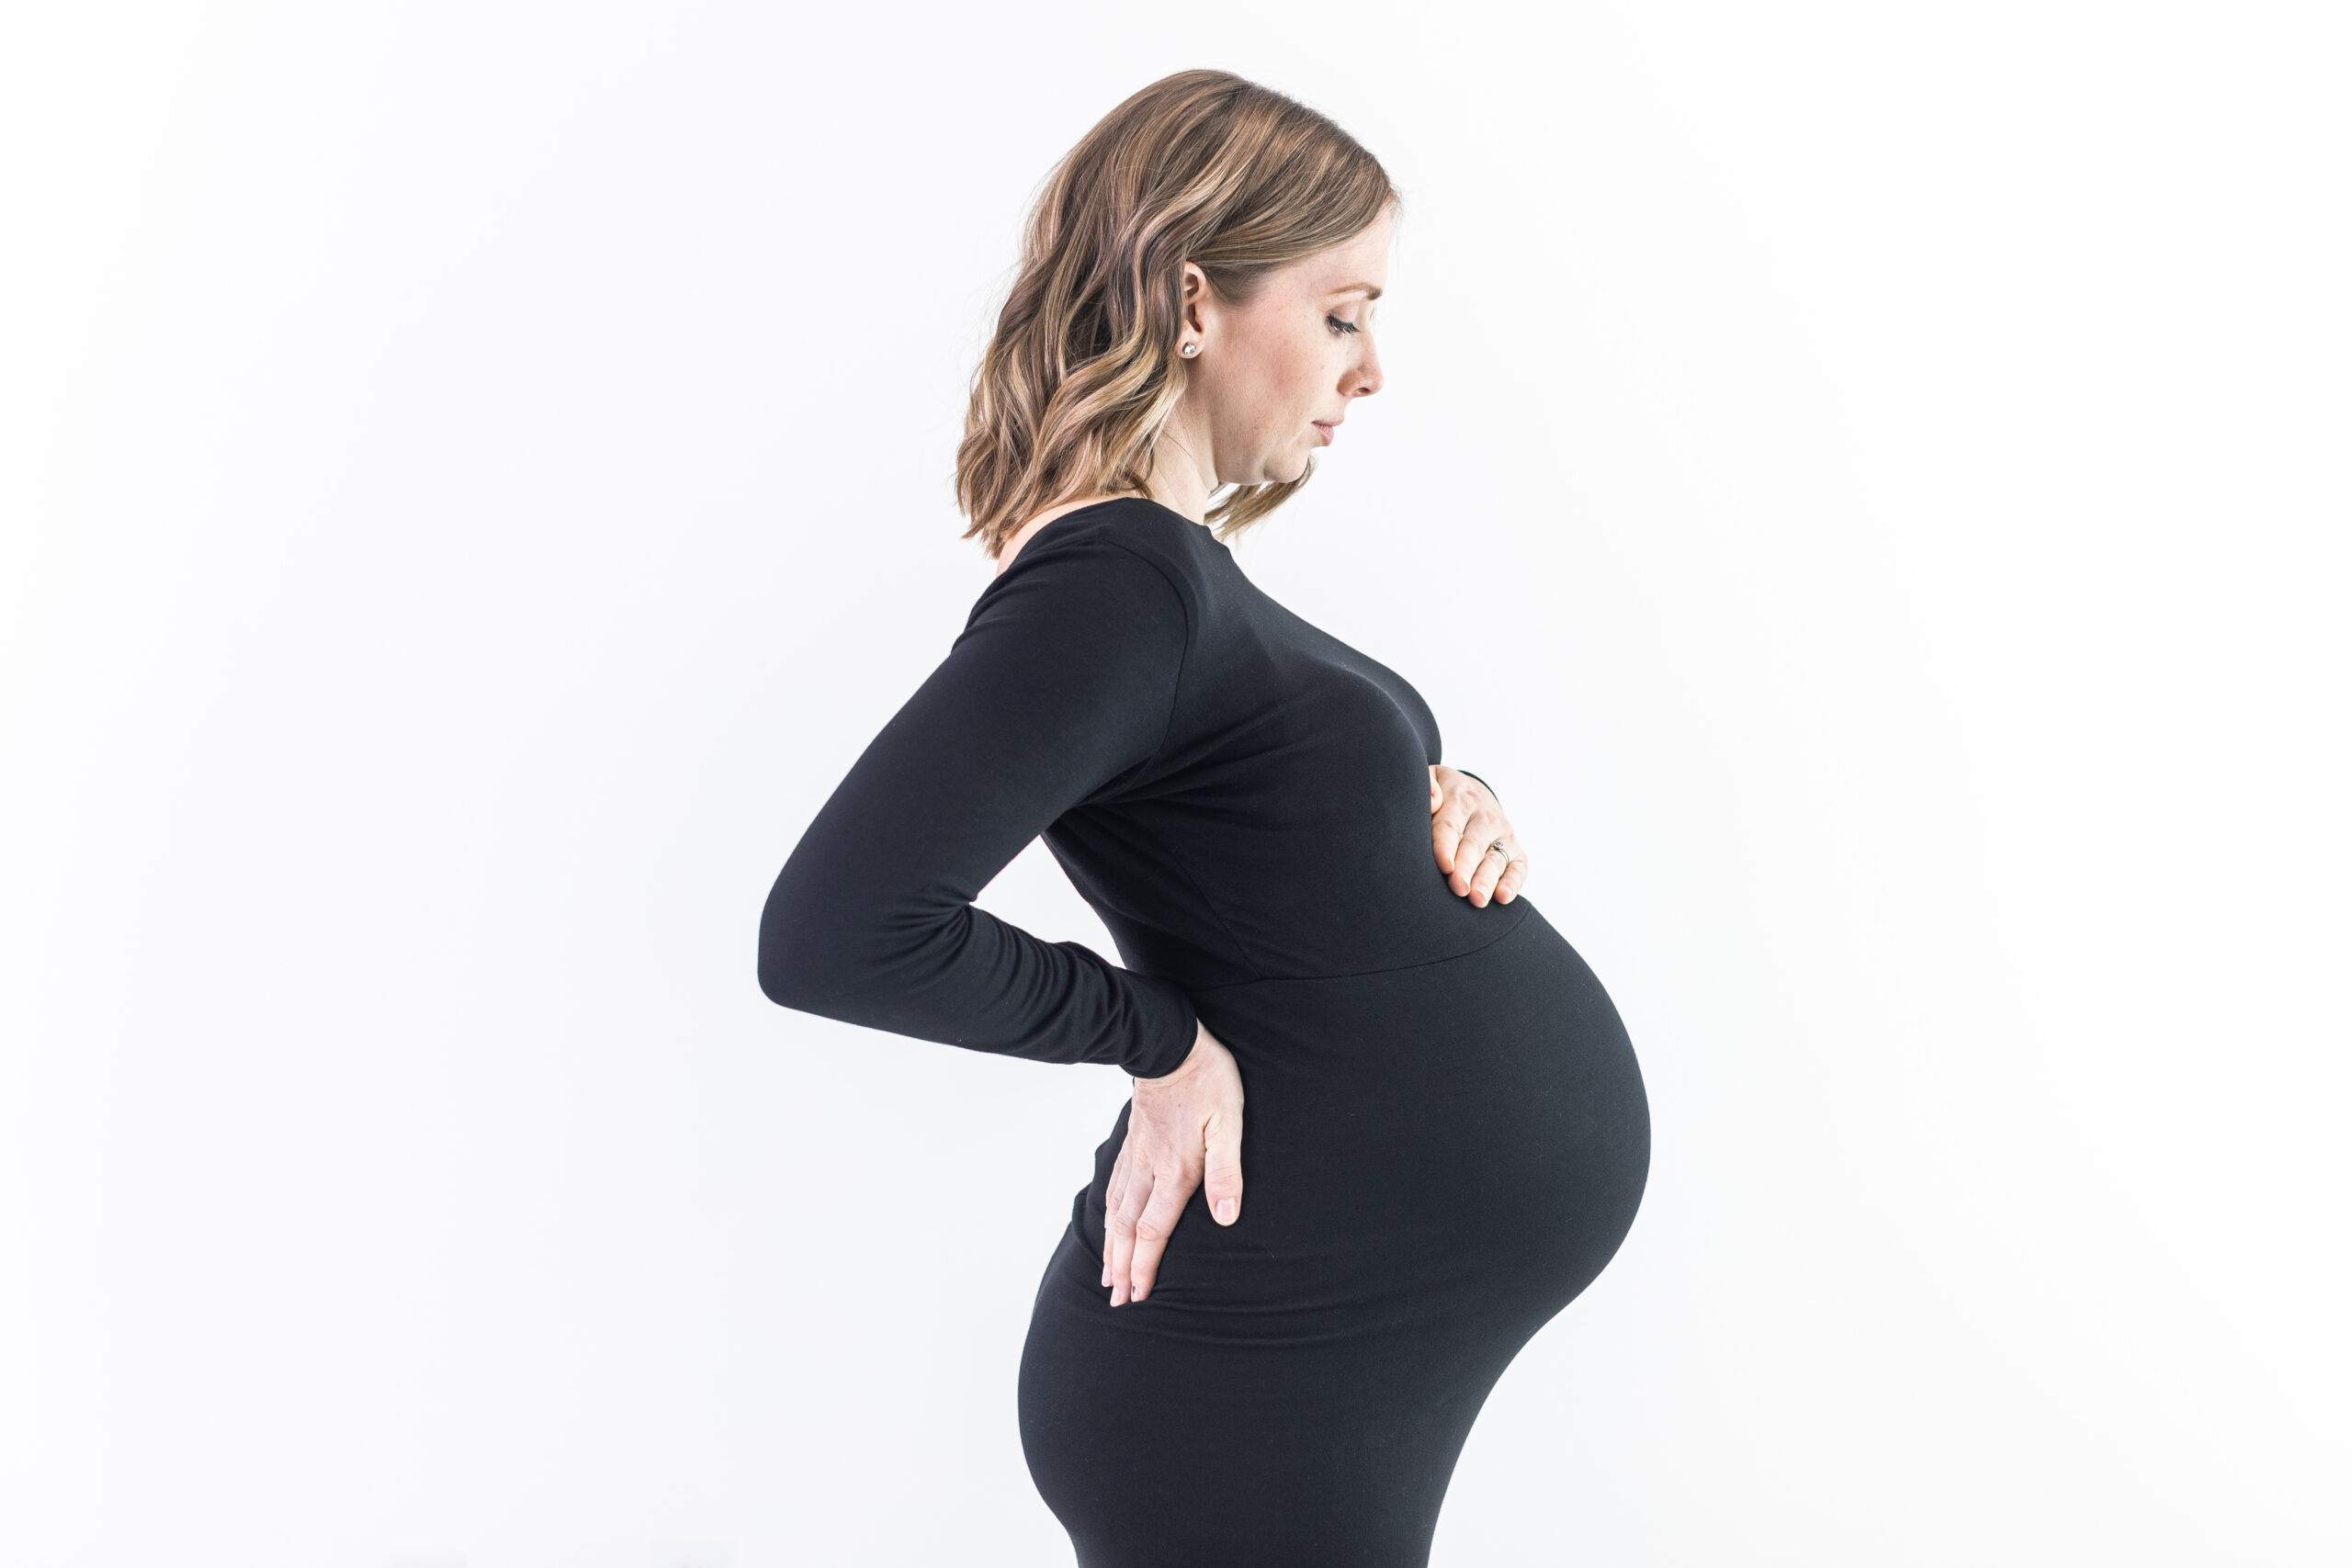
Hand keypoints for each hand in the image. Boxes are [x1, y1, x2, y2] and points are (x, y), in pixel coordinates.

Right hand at [1102, 1023, 1243, 1306]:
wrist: (1171, 1044)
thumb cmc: (1208, 1082)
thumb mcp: (1229, 1124)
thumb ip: (1226, 1172)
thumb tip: (1224, 1218)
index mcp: (1174, 1171)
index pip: (1155, 1230)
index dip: (1146, 1266)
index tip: (1139, 1295)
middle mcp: (1149, 1169)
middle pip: (1130, 1228)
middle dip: (1124, 1267)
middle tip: (1117, 1299)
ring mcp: (1136, 1156)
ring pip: (1117, 1211)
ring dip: (1112, 1246)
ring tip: (1107, 1274)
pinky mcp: (1132, 1143)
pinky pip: (1114, 1187)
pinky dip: (1108, 1214)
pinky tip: (1109, 1223)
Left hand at [1429, 764, 1528, 907]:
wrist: (1468, 791)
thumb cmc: (1439, 794)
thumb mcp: (1430, 779)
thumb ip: (1426, 785)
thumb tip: (1433, 801)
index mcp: (1459, 798)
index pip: (1450, 825)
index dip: (1446, 846)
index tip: (1444, 865)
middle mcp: (1484, 816)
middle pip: (1473, 845)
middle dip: (1466, 868)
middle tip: (1459, 888)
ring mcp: (1502, 833)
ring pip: (1495, 859)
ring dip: (1487, 880)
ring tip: (1478, 899)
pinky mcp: (1515, 849)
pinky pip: (1518, 867)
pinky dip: (1513, 883)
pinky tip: (1503, 898)